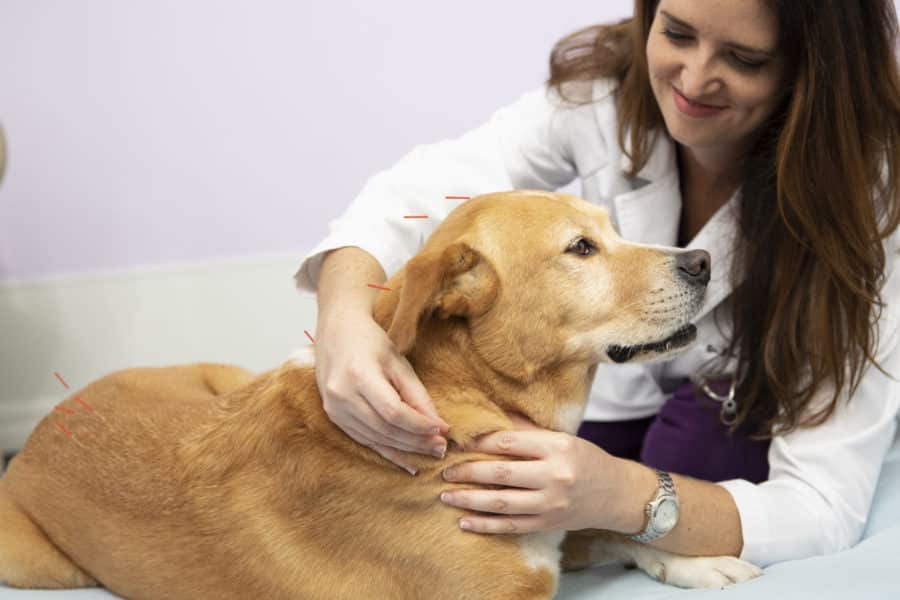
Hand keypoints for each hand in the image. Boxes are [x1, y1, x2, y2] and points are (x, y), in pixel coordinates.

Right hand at [315, 307, 449, 474]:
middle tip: (442, 447)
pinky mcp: (333, 416)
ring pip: (375, 439)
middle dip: (416, 441)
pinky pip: (363, 440)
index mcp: (359, 375)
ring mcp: (334, 408)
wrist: (336, 331)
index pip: (394, 412)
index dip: (420, 425)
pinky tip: (407, 462)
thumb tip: (438, 426)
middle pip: (385, 429)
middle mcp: (341, 395)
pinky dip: (387, 452)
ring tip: (430, 452)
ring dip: (405, 449)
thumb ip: (417, 395)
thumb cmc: (370, 341)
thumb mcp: (399, 362)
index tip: (442, 430)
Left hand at [438, 417, 625, 533]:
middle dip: (468, 472)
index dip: (478, 443)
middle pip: (502, 473)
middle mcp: (555, 475)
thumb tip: (488, 419)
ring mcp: (551, 503)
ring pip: (502, 502)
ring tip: (447, 495)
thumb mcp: (562, 437)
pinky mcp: (548, 524)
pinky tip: (465, 522)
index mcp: (557, 447)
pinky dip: (486, 525)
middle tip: (444, 471)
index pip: (509, 442)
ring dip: (470, 500)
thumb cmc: (585, 459)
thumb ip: (527, 431)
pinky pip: (511, 526)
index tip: (456, 443)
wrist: (616, 494)